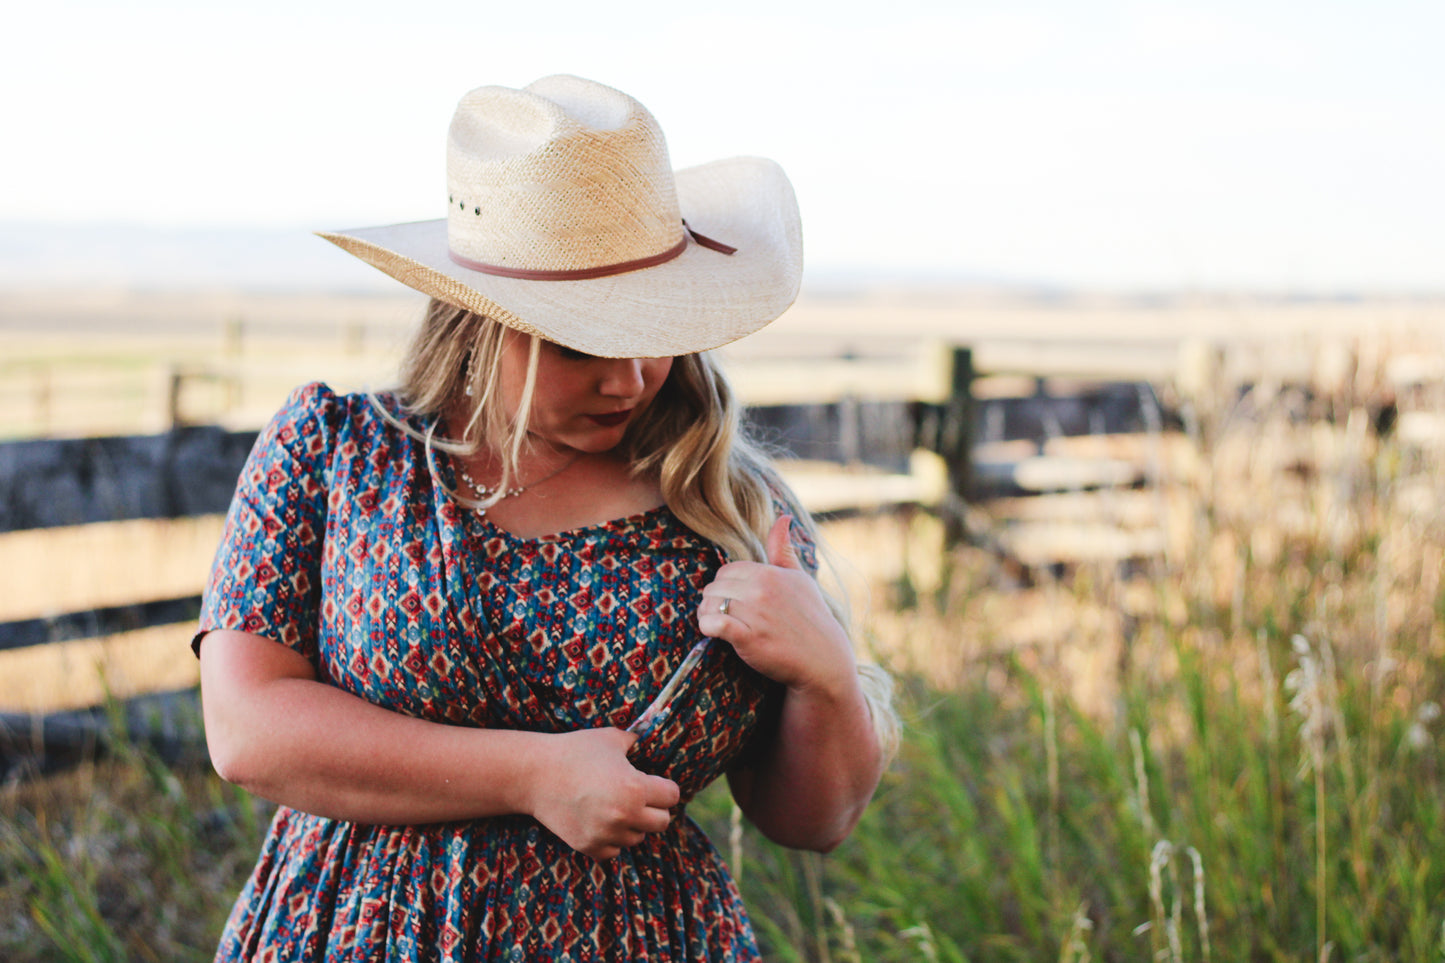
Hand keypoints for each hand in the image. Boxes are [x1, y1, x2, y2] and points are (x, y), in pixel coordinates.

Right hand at [528, 727, 679, 860]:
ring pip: (637, 837)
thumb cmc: (575, 750)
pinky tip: (600, 820)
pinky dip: (611, 839)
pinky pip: (614, 850)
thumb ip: (637, 741)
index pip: (672, 797)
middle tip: (638, 797)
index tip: (653, 782)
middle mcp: (624, 815)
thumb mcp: (611, 738)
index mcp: (636, 787)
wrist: (534, 774)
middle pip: (662, 822)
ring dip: (632, 824)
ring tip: (614, 805)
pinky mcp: (588, 846)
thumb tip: (654, 739)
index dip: (664, 787)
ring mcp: (606, 833)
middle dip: (654, 808)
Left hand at [696, 515, 855, 698]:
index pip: (728, 570)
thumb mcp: (800, 579)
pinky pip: (714, 625)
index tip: (732, 600)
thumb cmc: (811, 617)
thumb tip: (784, 517)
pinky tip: (714, 633)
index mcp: (770, 573)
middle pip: (716, 587)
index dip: (725, 585)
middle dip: (714, 600)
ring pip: (710, 605)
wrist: (822, 659)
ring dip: (707, 615)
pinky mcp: (749, 638)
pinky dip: (707, 628)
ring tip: (716, 625)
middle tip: (722, 614)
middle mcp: (762, 590)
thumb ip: (784, 550)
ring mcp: (755, 614)